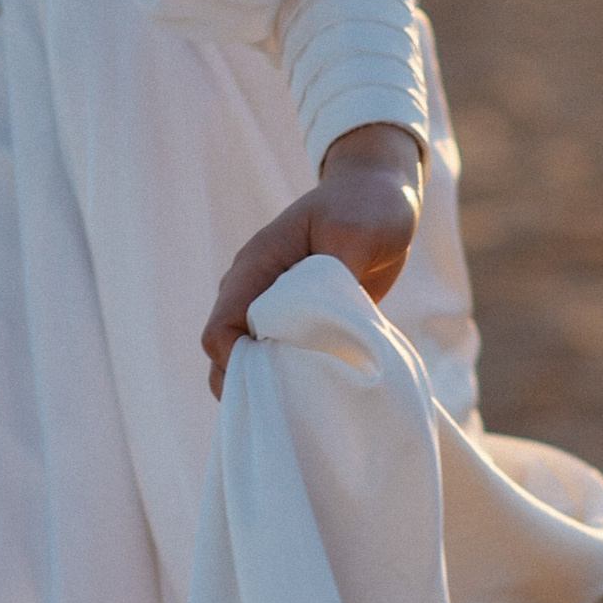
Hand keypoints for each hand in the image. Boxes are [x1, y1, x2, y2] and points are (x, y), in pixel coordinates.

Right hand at [201, 120, 423, 396]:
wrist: (379, 193)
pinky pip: (278, 354)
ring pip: (249, 356)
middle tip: (286, 409)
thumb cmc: (367, 206)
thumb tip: (321, 318)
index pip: (222, 325)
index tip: (271, 382)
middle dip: (247, 382)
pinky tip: (314, 392)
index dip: (235, 361)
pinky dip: (289, 375)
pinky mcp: (295, 317)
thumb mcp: (356, 233)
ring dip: (269, 382)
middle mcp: (255, 288)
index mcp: (257, 265)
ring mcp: (272, 304)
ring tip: (301, 404)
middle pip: (226, 350)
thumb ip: (334, 273)